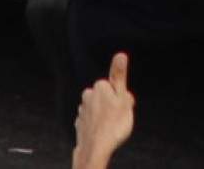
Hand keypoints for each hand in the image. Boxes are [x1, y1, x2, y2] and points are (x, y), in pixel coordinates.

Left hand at [74, 52, 133, 168]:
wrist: (96, 148)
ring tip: (110, 128)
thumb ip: (120, 76)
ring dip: (102, 116)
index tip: (123, 107)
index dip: (120, 96)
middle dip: (110, 105)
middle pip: (104, 97)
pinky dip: (95, 126)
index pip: (112, 86)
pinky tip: (101, 133)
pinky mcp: (79, 124)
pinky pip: (90, 121)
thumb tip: (120, 55)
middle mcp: (88, 96)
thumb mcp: (124, 98)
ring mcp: (82, 110)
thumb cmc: (113, 125)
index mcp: (100, 87)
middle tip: (118, 118)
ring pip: (96, 109)